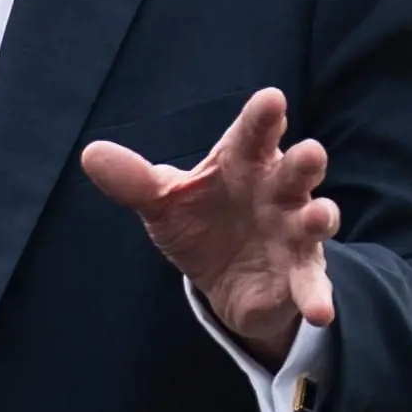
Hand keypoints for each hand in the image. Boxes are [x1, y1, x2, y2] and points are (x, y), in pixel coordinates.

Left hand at [79, 90, 334, 366]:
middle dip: (304, 161)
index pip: (254, 134)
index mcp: (245, 162)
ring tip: (317, 217)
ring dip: (319, 217)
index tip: (270, 100)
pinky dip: (316, 296)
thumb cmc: (202, 219)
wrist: (223, 277)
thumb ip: (134, 181)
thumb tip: (91, 154)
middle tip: (310, 152)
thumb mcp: (165, 202)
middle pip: (295, 170)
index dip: (263, 118)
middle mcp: (278, 191)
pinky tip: (320, 311)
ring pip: (315, 219)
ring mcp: (294, 231)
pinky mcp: (299, 274)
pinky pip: (310, 284)